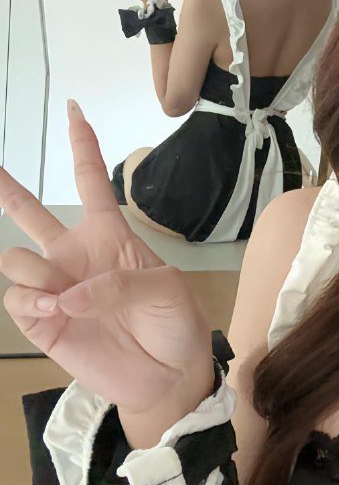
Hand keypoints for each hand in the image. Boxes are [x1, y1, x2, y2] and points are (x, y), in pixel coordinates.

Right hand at [0, 101, 211, 414]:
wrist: (168, 376)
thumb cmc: (174, 324)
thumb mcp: (166, 289)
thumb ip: (120, 281)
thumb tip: (68, 294)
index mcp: (108, 234)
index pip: (90, 180)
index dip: (81, 144)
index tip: (74, 108)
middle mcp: (74, 255)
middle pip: (28, 212)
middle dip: (4, 186)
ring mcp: (54, 286)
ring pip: (14, 258)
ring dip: (37, 271)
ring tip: (65, 295)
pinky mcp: (41, 320)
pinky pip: (15, 296)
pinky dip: (32, 298)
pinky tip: (56, 308)